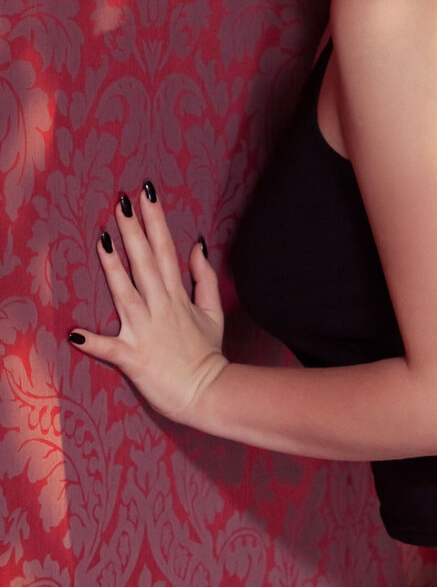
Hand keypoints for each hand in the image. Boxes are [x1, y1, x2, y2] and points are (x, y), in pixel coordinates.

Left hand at [69, 182, 227, 426]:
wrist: (208, 393)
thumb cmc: (207, 354)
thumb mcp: (212, 311)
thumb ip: (203, 277)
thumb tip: (196, 246)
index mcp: (177, 296)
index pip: (165, 249)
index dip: (156, 220)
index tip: (147, 193)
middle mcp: (160, 307)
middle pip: (145, 262)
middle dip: (134, 230)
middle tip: (122, 201)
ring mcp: (145, 331)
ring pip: (126, 293)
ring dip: (113, 266)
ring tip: (103, 238)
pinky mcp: (133, 357)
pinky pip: (109, 349)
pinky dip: (92, 342)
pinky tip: (74, 333)